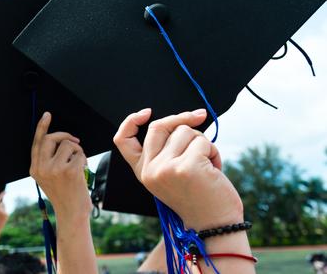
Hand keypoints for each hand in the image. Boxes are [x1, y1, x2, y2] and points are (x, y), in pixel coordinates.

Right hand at [30, 111, 91, 220]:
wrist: (71, 214)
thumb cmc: (64, 195)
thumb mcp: (48, 178)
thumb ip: (48, 161)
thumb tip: (60, 140)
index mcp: (34, 169)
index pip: (36, 143)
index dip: (42, 127)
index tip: (47, 115)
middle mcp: (42, 168)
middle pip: (51, 139)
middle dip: (65, 136)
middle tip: (75, 142)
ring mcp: (55, 169)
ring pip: (67, 144)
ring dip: (77, 150)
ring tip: (78, 163)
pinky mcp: (70, 171)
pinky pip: (79, 153)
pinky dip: (83, 159)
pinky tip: (82, 170)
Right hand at [113, 108, 243, 229]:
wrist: (214, 226)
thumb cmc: (198, 197)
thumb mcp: (171, 174)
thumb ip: (167, 151)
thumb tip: (183, 119)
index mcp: (143, 172)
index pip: (122, 140)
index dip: (131, 121)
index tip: (147, 112)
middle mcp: (150, 170)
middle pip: (158, 127)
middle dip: (181, 119)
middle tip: (199, 116)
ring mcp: (166, 168)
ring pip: (184, 131)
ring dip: (202, 142)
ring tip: (207, 164)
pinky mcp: (186, 167)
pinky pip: (202, 142)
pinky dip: (213, 152)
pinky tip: (215, 169)